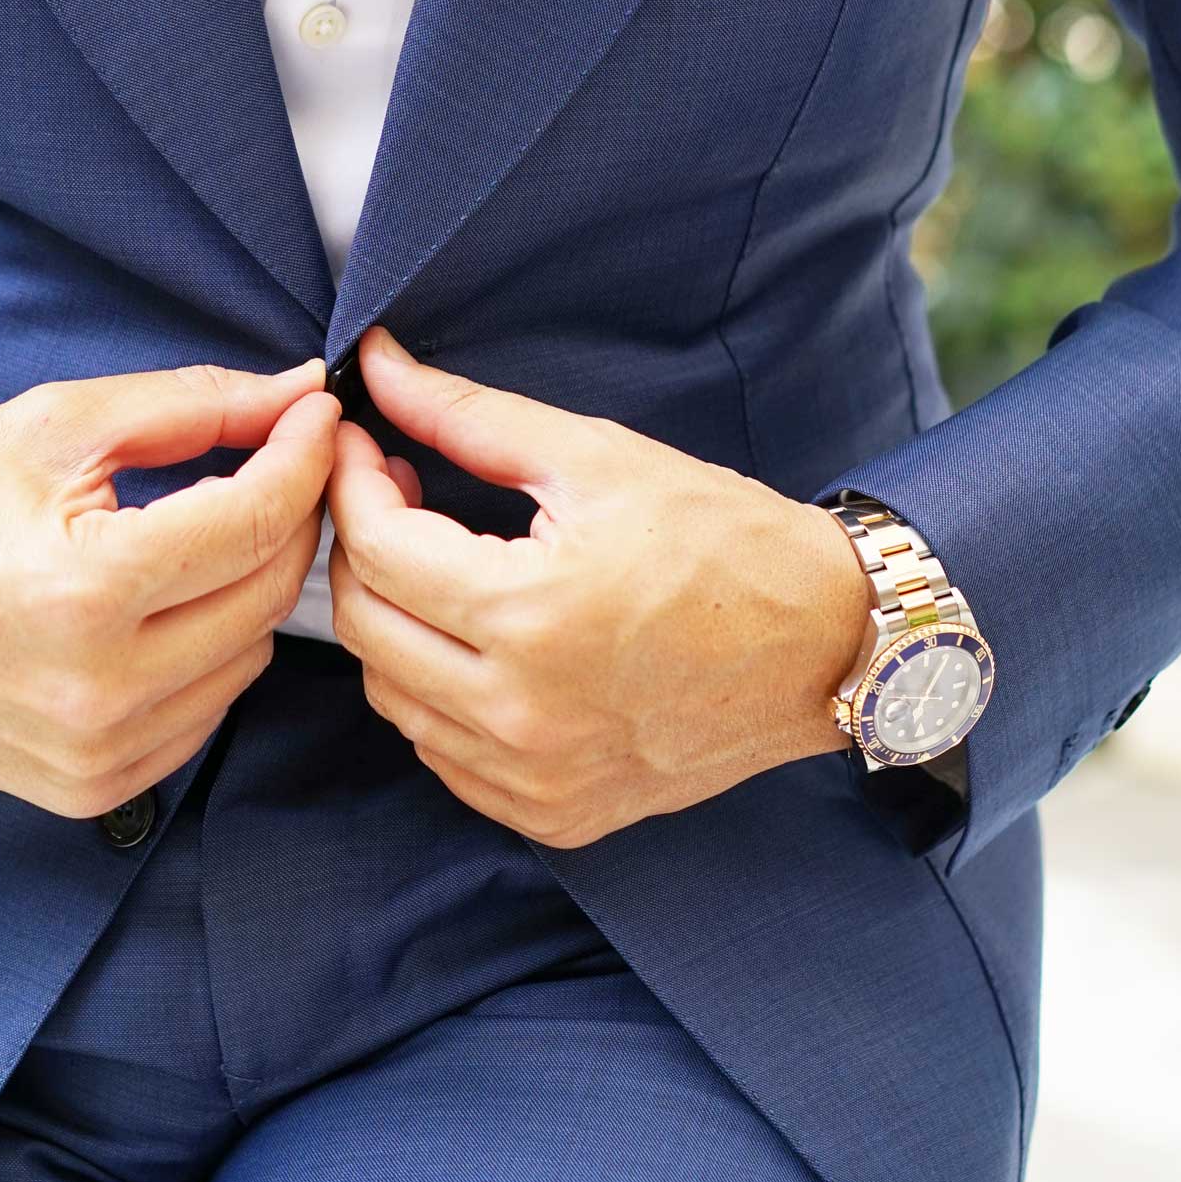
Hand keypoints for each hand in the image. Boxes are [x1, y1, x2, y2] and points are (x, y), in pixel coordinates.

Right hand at [0, 359, 336, 817]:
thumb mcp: (57, 427)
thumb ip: (191, 406)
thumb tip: (294, 393)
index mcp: (84, 592)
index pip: (253, 521)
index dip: (303, 455)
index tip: (315, 412)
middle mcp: (97, 690)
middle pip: (268, 593)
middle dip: (289, 514)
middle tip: (281, 458)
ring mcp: (97, 753)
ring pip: (251, 657)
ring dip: (250, 586)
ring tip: (213, 530)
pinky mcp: (93, 789)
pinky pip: (207, 712)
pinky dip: (210, 651)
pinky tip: (169, 604)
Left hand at [325, 329, 873, 847]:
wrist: (826, 644)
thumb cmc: (724, 538)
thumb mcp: (597, 457)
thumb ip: (470, 416)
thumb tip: (377, 366)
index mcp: (531, 618)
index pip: (377, 550)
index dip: (353, 484)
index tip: (364, 445)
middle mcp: (522, 715)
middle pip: (364, 628)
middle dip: (361, 548)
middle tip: (398, 494)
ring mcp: (536, 779)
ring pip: (393, 697)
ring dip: (395, 622)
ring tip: (441, 564)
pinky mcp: (554, 815)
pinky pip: (444, 754)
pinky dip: (437, 694)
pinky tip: (478, 641)